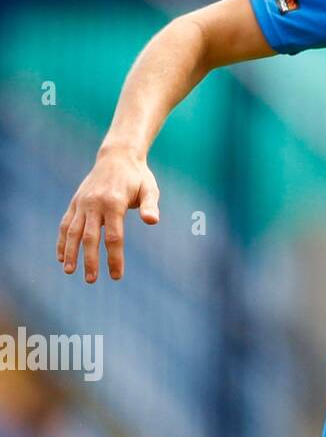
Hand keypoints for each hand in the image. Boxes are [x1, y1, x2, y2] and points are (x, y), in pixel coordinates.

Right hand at [57, 149, 160, 282]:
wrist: (117, 156)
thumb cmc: (138, 176)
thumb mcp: (149, 189)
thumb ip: (150, 205)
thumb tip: (153, 221)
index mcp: (114, 203)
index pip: (114, 237)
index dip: (114, 258)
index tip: (116, 276)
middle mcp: (94, 204)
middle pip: (90, 238)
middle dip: (90, 260)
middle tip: (92, 280)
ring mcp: (82, 203)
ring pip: (73, 232)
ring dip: (70, 252)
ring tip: (69, 271)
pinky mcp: (75, 202)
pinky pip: (66, 223)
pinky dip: (62, 240)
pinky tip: (61, 257)